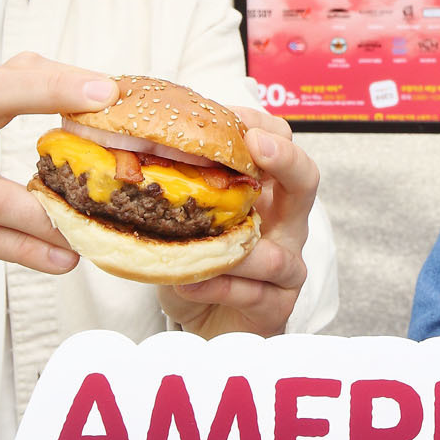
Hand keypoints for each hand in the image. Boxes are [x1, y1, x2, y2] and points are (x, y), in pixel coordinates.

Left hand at [158, 106, 318, 338]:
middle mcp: (285, 222)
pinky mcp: (275, 304)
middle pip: (305, 180)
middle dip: (285, 158)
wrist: (209, 321)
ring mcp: (286, 265)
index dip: (261, 126)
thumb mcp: (187, 215)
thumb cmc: (200, 260)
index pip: (281, 143)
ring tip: (203, 246)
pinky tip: (190, 284)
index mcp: (265, 190)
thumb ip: (176, 187)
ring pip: (279, 252)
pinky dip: (220, 287)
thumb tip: (133, 149)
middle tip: (256, 146)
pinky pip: (255, 293)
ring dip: (238, 249)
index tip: (232, 118)